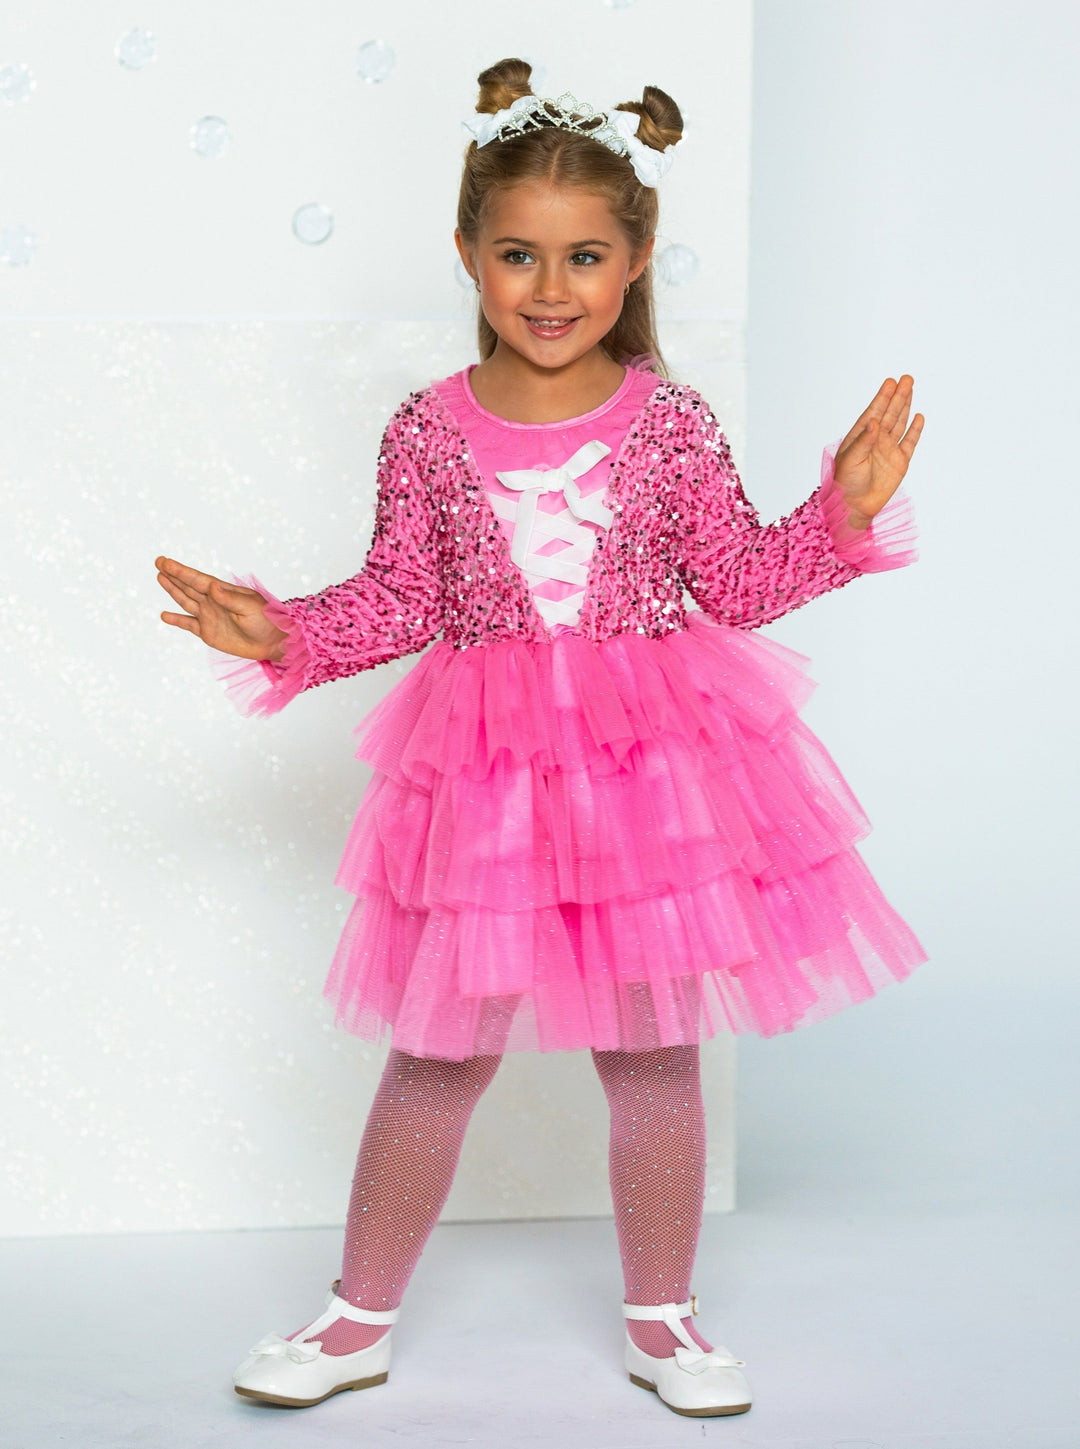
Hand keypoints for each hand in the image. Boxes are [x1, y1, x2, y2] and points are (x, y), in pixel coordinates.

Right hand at [154, 556, 288, 661]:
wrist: (273, 642)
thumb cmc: (267, 620)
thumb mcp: (251, 608)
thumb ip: (230, 599)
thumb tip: (212, 586)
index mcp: (223, 592)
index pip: (197, 579)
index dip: (181, 571)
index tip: (165, 562)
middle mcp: (213, 601)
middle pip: (188, 586)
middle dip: (173, 574)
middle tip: (158, 561)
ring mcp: (209, 616)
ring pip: (186, 601)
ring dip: (173, 590)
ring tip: (160, 577)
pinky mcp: (208, 632)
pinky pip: (188, 625)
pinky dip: (177, 620)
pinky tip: (164, 615)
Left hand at [833, 375, 924, 527]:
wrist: (854, 507)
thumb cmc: (845, 483)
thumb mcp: (850, 460)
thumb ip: (864, 440)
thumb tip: (875, 421)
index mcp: (861, 437)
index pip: (874, 412)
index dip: (882, 397)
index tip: (890, 382)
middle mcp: (875, 440)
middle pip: (889, 413)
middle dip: (898, 396)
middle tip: (906, 379)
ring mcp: (888, 450)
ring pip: (899, 423)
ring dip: (905, 407)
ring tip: (911, 389)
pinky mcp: (899, 462)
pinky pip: (909, 442)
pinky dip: (914, 430)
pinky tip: (918, 416)